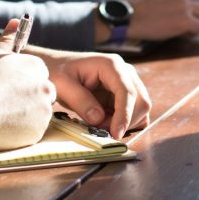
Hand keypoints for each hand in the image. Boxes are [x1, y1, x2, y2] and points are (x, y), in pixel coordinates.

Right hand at [0, 20, 55, 150]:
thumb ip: (8, 39)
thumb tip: (17, 21)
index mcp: (37, 67)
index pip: (38, 76)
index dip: (22, 83)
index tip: (8, 88)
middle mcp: (46, 85)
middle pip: (42, 93)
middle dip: (28, 99)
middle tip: (6, 103)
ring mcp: (45, 108)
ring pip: (39, 112)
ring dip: (26, 114)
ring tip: (4, 113)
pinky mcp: (40, 128)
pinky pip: (34, 129)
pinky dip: (23, 130)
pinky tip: (7, 126)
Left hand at [37, 50, 151, 139]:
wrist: (57, 67)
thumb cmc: (58, 72)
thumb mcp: (62, 85)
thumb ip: (80, 101)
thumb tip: (98, 118)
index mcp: (111, 65)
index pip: (127, 91)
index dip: (124, 114)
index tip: (116, 134)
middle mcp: (125, 71)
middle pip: (141, 100)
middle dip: (125, 121)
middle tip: (101, 130)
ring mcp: (127, 82)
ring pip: (140, 108)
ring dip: (125, 122)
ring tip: (100, 124)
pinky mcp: (124, 93)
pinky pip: (134, 111)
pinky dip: (125, 122)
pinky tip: (107, 122)